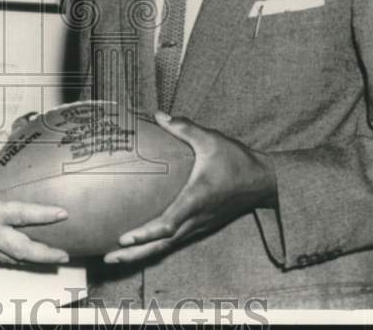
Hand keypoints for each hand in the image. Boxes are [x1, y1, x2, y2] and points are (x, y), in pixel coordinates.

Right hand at [0, 133, 69, 265]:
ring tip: (51, 258)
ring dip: (34, 260)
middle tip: (64, 255)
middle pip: (23, 250)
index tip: (62, 213)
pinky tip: (22, 256)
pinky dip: (15, 259)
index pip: (21, 214)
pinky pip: (0, 259)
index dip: (44, 214)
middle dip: (46, 254)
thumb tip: (6, 133)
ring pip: (13, 259)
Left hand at [104, 112, 277, 264]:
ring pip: (167, 247)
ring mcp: (199, 226)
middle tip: (109, 258)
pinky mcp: (200, 226)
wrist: (263, 181)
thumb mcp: (211, 139)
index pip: (169, 224)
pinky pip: (174, 242)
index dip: (146, 233)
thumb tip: (159, 115)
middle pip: (162, 244)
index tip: (125, 237)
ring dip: (142, 254)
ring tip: (115, 256)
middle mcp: (196, 219)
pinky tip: (139, 245)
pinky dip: (154, 246)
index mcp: (196, 199)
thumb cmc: (237, 160)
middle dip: (135, 253)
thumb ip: (185, 127)